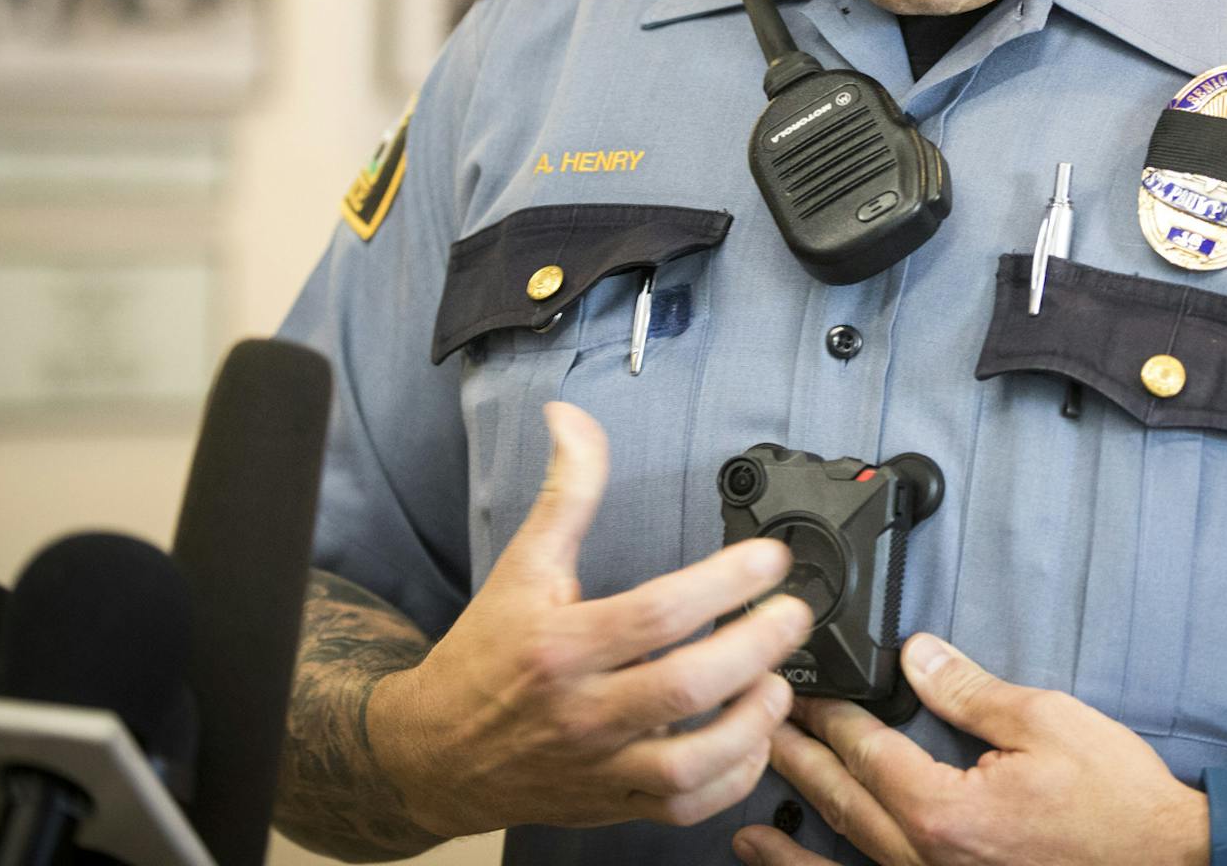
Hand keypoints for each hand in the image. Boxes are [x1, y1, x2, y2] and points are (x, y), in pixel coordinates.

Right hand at [369, 402, 813, 834]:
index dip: (725, 583)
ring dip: (750, 724)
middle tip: (794, 615)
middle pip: (683, 687)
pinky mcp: (613, 803)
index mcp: (560, 646)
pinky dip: (730, 778)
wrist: (432, 753)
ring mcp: (600, 765)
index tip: (770, 558)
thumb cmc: (485, 657)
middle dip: (756, 648)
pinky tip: (752, 737)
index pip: (656, 614)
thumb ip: (565, 492)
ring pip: (688, 764)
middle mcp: (581, 711)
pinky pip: (683, 806)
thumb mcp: (523, 566)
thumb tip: (572, 419)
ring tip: (778, 682)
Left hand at [731, 635, 1207, 865]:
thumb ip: (970, 692)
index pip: (865, 753)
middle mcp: (927, 860)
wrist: (1163, 863)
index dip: (830, 715)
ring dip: (793, 838)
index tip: (800, 688)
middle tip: (751, 730)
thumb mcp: (1046, 723)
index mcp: (944, 811)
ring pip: (847, 860)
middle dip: (793, 761)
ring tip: (746, 821)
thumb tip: (918, 657)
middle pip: (841, 804)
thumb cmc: (1116, 805)